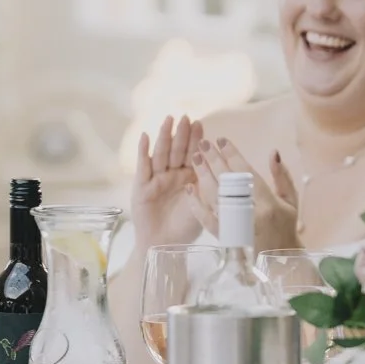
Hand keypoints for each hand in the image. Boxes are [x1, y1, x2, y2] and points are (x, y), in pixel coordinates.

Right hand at [132, 115, 205, 247]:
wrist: (164, 246)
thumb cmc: (185, 227)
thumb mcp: (203, 206)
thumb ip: (209, 189)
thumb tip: (223, 170)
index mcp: (189, 178)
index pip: (193, 154)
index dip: (196, 140)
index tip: (200, 124)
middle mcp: (172, 175)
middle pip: (177, 150)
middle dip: (182, 134)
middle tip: (186, 117)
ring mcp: (156, 179)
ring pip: (161, 154)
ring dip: (164, 136)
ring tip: (168, 120)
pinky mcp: (141, 187)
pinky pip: (143, 166)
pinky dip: (143, 151)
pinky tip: (145, 136)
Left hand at [191, 136, 300, 251]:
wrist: (278, 262)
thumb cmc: (286, 227)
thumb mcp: (290, 201)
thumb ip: (282, 176)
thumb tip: (273, 152)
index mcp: (267, 203)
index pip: (245, 172)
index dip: (232, 154)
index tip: (222, 140)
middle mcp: (249, 213)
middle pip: (226, 181)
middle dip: (213, 159)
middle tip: (203, 143)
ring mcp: (234, 226)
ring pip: (213, 196)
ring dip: (202, 176)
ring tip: (195, 158)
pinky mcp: (223, 237)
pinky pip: (205, 218)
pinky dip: (195, 203)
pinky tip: (189, 188)